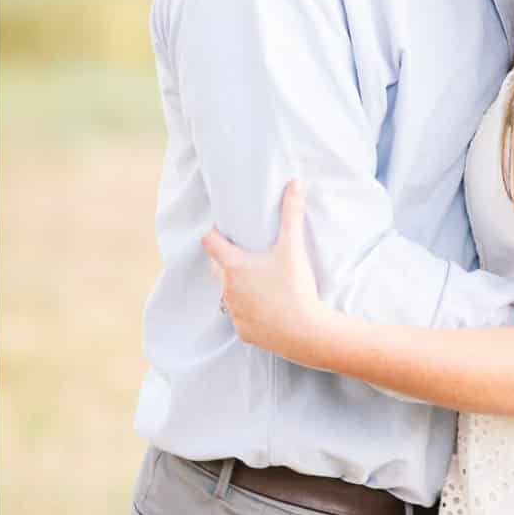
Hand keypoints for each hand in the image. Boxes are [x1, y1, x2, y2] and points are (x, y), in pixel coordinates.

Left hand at [201, 181, 321, 359]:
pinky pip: (240, 315)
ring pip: (228, 293)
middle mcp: (227, 289)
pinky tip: (268, 306)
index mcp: (234, 266)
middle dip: (228, 260)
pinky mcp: (242, 331)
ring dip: (239, 286)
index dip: (215, 234)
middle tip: (251, 256)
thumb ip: (292, 213)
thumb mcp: (293, 247)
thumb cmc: (295, 286)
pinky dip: (250, 309)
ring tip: (263, 282)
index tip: (227, 232)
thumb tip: (295, 183)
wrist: (305, 331)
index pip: (208, 242)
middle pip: (217, 268)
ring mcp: (233, 312)